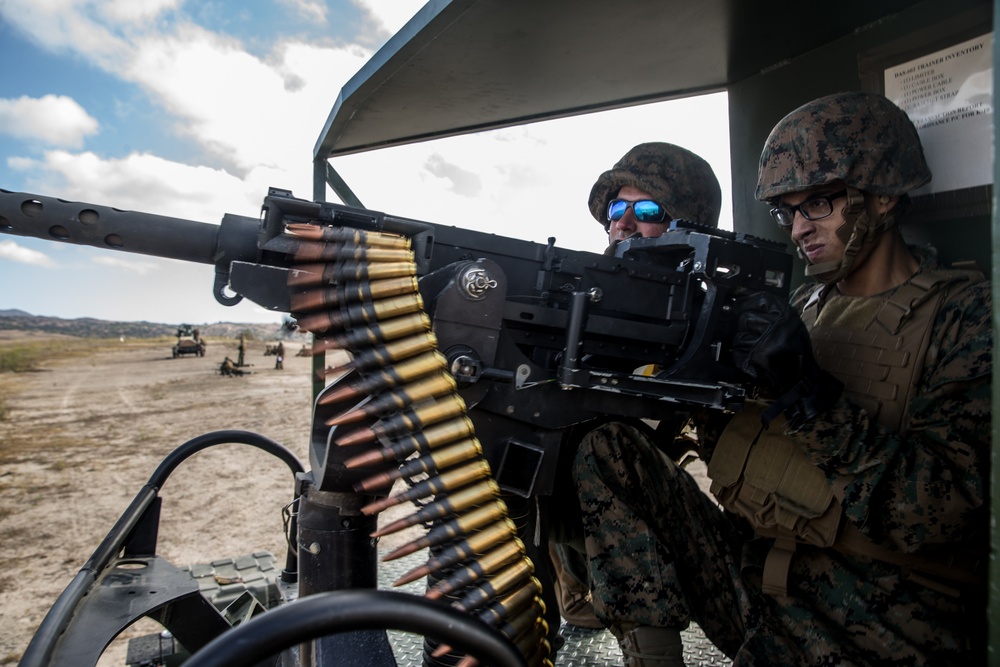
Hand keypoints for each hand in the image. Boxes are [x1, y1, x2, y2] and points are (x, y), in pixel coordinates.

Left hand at [730, 291, 841, 427]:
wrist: (800, 378)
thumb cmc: (796, 351)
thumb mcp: (792, 324)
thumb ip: (774, 312)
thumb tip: (749, 302)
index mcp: (785, 316)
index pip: (759, 300)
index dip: (746, 302)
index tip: (739, 305)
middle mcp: (774, 327)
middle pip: (746, 318)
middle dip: (744, 325)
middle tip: (752, 332)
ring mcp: (762, 343)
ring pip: (739, 335)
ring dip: (743, 341)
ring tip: (756, 347)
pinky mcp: (752, 358)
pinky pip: (737, 351)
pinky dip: (741, 354)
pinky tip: (753, 356)